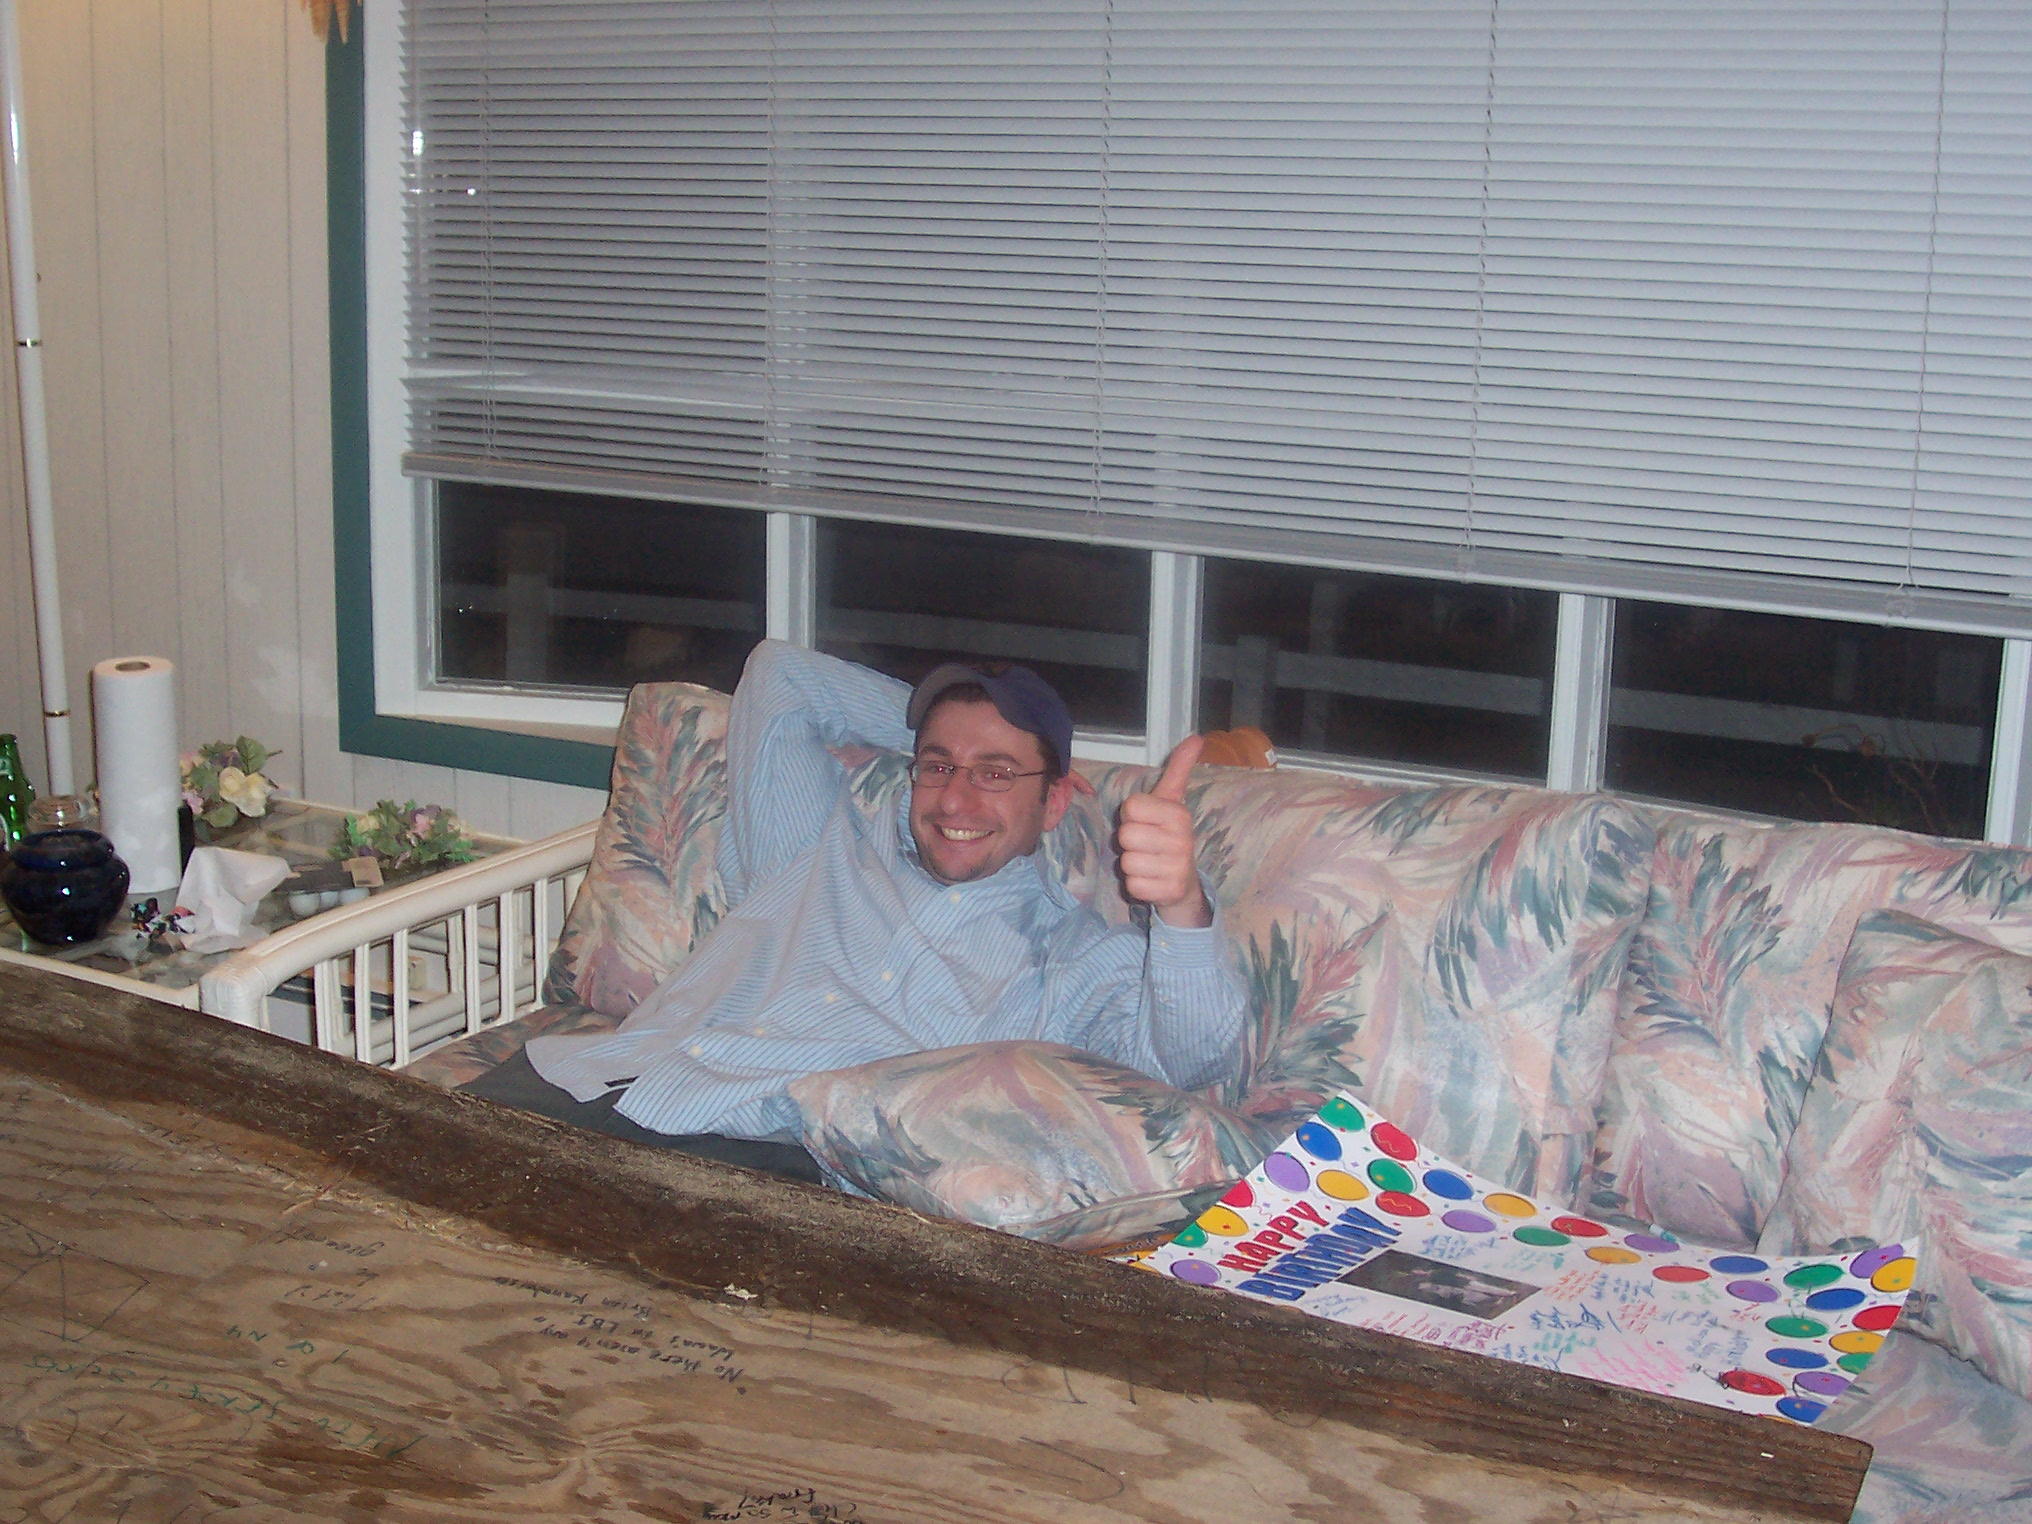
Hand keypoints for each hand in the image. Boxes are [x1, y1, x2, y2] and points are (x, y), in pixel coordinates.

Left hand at [1116, 734, 1210, 927]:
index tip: (1147, 822)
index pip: (1130, 807)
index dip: (1132, 816)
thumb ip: (1179, 769)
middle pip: (1125, 835)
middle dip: (1130, 841)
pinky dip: (1136, 885)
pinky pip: (1132, 885)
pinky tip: (1151, 880)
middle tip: (1147, 844)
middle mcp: (1182, 840)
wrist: (1184, 883)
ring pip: (1126, 861)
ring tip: (1149, 862)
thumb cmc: (1169, 835)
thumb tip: (1197, 736)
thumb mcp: (1172, 800)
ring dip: (1132, 863)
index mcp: (1178, 814)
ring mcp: (1177, 868)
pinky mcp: (1168, 892)